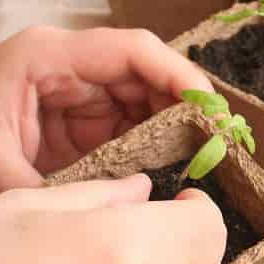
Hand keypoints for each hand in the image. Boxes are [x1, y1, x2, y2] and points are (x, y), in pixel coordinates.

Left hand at [0, 26, 211, 194]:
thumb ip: (48, 187)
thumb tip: (110, 213)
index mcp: (46, 56)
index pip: (133, 50)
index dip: (178, 74)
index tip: (209, 107)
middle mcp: (68, 68)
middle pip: (146, 73)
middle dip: (183, 105)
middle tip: (217, 140)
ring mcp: (73, 95)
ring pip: (143, 100)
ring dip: (171, 127)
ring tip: (201, 157)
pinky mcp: (75, 123)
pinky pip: (126, 127)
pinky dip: (150, 146)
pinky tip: (169, 167)